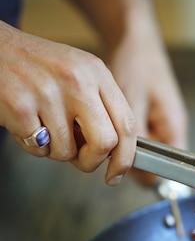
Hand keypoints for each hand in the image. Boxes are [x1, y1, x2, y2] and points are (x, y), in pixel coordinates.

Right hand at [0, 22, 136, 185]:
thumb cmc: (38, 67)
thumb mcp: (79, 74)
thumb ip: (100, 107)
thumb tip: (116, 152)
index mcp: (97, 73)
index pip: (127, 124)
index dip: (126, 158)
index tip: (117, 174)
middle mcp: (77, 81)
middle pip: (105, 143)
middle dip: (92, 161)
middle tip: (81, 160)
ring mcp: (48, 93)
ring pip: (67, 151)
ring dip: (55, 150)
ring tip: (44, 126)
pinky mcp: (21, 106)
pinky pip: (39, 149)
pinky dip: (33, 146)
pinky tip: (28, 123)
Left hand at [108, 23, 188, 185]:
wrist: (134, 37)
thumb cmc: (136, 63)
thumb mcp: (131, 100)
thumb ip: (133, 136)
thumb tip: (131, 169)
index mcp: (174, 126)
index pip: (169, 167)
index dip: (145, 173)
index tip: (117, 170)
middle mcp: (172, 129)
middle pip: (155, 163)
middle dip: (128, 159)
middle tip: (103, 144)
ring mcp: (162, 125)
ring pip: (144, 153)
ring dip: (123, 147)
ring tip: (103, 129)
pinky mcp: (151, 120)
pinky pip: (138, 139)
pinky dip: (120, 136)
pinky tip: (107, 123)